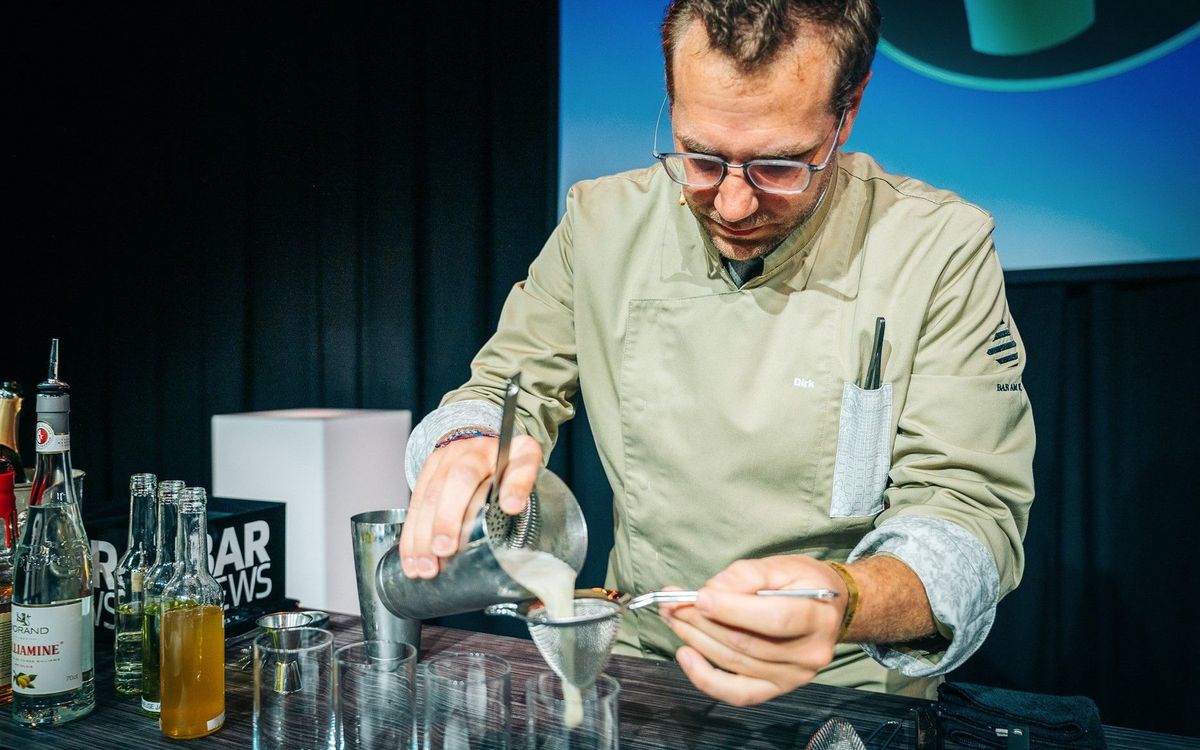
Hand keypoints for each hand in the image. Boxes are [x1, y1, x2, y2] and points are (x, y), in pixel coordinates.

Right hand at [398, 434, 542, 578]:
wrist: (484, 448)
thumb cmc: (506, 472)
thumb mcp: (525, 478)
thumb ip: (523, 495)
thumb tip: (513, 516)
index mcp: (512, 452)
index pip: (519, 465)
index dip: (515, 486)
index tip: (511, 507)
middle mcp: (478, 450)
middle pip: (461, 478)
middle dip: (449, 517)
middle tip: (445, 549)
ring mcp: (450, 456)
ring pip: (432, 493)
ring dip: (424, 533)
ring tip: (426, 566)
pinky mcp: (429, 467)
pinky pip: (416, 501)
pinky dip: (411, 534)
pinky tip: (412, 559)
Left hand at [659, 554, 846, 705]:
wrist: (830, 609)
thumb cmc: (805, 583)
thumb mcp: (784, 565)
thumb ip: (748, 574)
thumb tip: (713, 590)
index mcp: (817, 617)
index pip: (773, 619)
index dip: (732, 610)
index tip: (698, 597)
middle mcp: (808, 654)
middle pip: (746, 642)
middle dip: (701, 621)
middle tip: (672, 603)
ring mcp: (793, 677)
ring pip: (735, 662)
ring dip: (696, 639)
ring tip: (673, 617)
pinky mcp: (776, 689)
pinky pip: (737, 693)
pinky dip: (705, 678)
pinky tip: (685, 654)